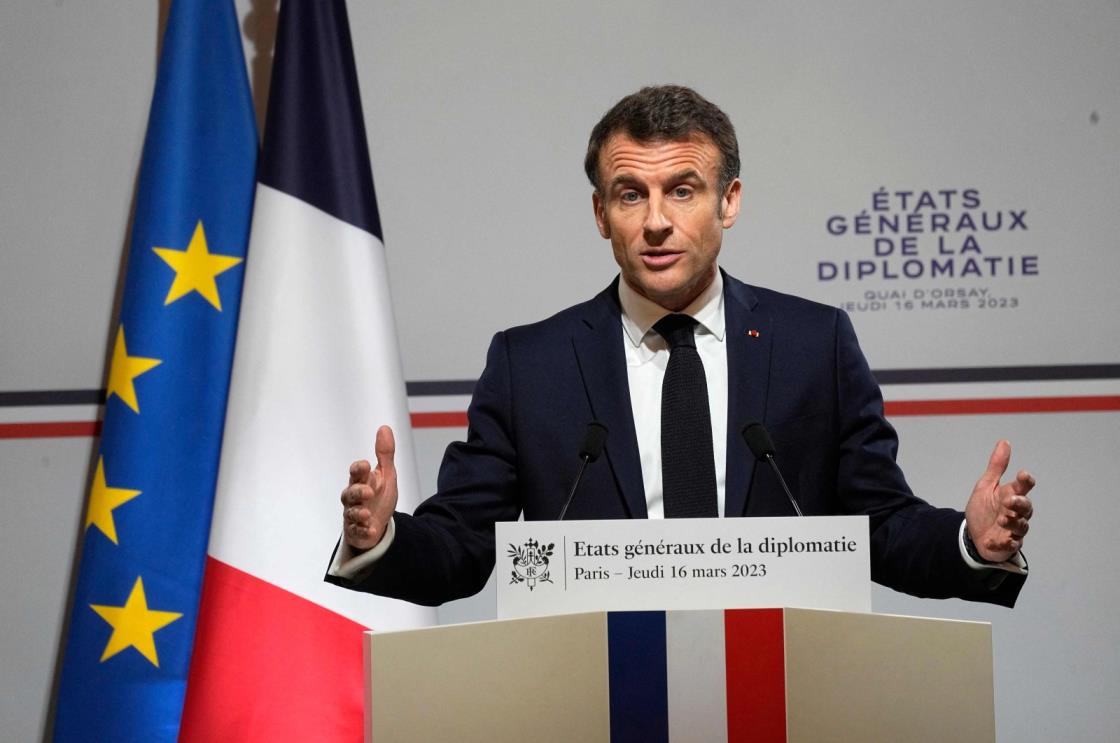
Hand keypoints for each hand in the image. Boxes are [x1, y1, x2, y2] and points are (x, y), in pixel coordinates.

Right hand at [340, 425, 398, 550]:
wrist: (377, 522)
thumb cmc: (378, 495)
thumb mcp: (386, 474)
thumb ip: (385, 453)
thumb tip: (384, 428)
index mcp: (361, 481)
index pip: (355, 472)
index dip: (358, 469)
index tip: (364, 465)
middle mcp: (354, 498)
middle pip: (350, 493)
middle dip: (358, 492)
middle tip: (369, 492)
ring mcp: (354, 514)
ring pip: (351, 513)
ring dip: (358, 513)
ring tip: (367, 514)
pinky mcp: (357, 531)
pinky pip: (357, 532)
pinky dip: (363, 531)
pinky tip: (371, 530)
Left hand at [965, 440, 1035, 561]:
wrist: (973, 534)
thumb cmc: (984, 509)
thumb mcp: (986, 486)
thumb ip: (997, 467)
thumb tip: (1004, 442)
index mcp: (1011, 495)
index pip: (1024, 487)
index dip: (1025, 481)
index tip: (1023, 475)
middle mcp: (1016, 513)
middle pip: (1026, 508)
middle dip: (1020, 503)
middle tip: (1010, 500)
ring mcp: (1013, 530)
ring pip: (1021, 527)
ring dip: (1013, 523)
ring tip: (1002, 519)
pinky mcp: (1007, 545)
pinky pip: (1009, 546)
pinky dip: (1002, 544)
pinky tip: (992, 541)